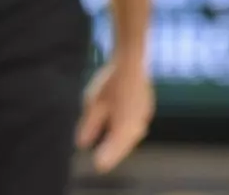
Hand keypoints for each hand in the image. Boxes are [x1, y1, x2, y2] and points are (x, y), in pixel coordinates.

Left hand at [75, 56, 152, 173]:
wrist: (131, 62)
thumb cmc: (110, 82)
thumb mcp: (94, 103)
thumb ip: (89, 125)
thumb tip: (82, 144)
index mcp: (124, 127)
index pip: (114, 149)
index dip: (105, 158)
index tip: (97, 166)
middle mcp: (137, 126)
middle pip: (124, 145)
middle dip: (113, 153)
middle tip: (101, 162)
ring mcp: (144, 118)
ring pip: (131, 137)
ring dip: (120, 144)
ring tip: (109, 150)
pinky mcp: (146, 110)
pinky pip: (135, 127)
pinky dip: (126, 133)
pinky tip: (119, 131)